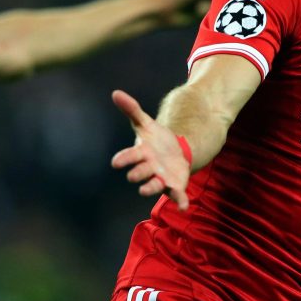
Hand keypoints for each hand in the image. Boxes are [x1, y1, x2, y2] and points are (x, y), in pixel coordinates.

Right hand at [110, 89, 191, 210]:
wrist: (175, 152)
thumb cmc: (156, 140)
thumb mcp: (146, 123)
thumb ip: (132, 110)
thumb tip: (116, 93)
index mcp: (141, 154)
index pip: (128, 157)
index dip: (123, 160)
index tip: (116, 162)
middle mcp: (149, 168)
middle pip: (140, 173)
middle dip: (137, 174)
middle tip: (134, 176)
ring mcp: (161, 178)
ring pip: (154, 186)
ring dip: (150, 188)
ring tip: (145, 190)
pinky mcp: (175, 185)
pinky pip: (177, 195)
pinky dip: (180, 201)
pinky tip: (184, 207)